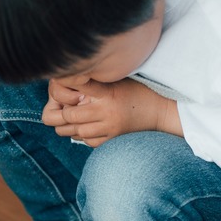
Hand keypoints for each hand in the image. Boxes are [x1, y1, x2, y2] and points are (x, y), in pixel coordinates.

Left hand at [41, 77, 180, 145]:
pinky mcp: (113, 139)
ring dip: (72, 125)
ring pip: (77, 132)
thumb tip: (67, 79)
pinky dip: (83, 136)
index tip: (60, 84)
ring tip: (76, 117)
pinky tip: (87, 126)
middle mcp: (106, 111)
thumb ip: (95, 81)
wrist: (159, 110)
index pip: (77, 87)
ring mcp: (110, 128)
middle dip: (64, 111)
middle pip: (70, 115)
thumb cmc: (137, 90)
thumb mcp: (118, 78)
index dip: (64, 85)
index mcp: (107, 92)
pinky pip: (88, 142)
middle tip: (66, 106)